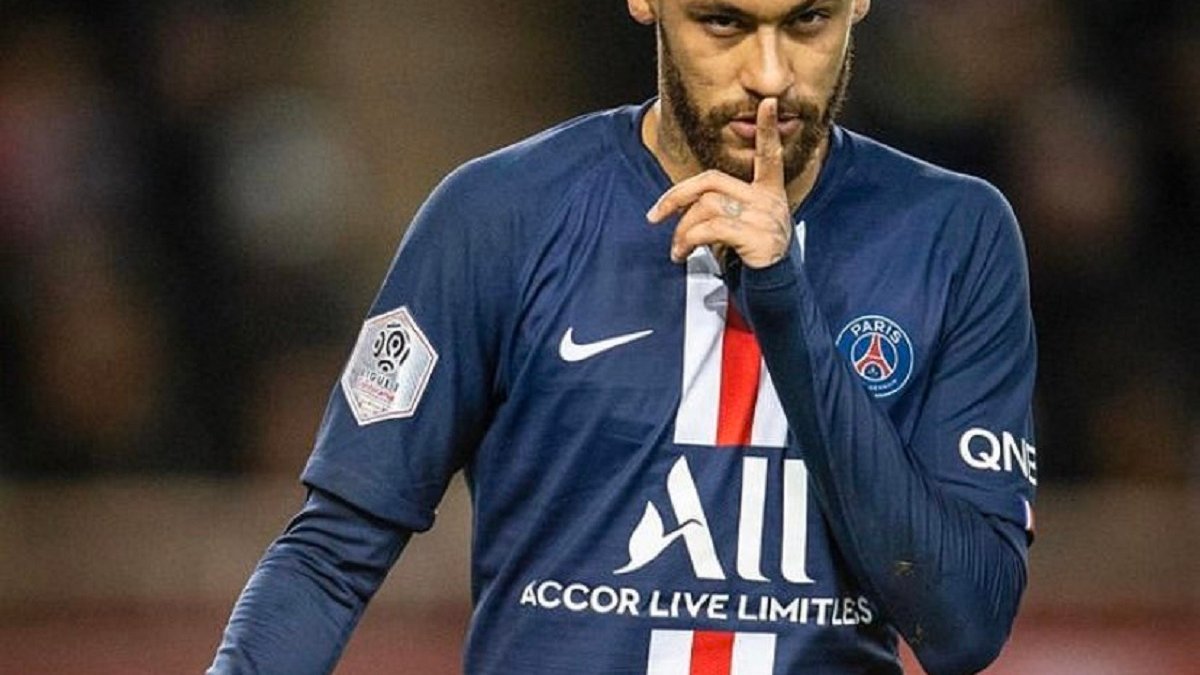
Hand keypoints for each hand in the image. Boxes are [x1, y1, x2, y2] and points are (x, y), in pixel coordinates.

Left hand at [646, 97, 791, 268]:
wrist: (777, 294)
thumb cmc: (754, 261)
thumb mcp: (740, 229)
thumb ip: (720, 211)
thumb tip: (681, 212)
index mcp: (769, 193)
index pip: (769, 155)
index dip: (767, 129)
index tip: (768, 102)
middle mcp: (770, 201)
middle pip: (712, 181)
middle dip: (676, 196)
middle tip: (655, 216)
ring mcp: (766, 218)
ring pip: (706, 207)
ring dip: (682, 230)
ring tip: (677, 250)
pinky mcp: (758, 237)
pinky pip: (710, 228)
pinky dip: (689, 240)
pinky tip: (685, 253)